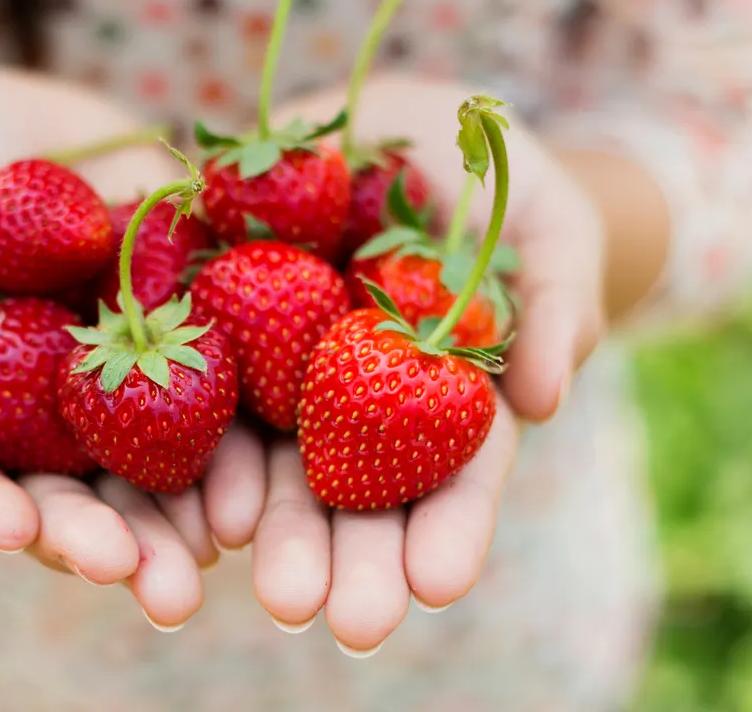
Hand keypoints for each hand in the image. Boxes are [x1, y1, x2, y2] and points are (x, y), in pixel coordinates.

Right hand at [0, 68, 267, 628]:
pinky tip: (257, 475)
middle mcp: (41, 429)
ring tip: (214, 550)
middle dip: (105, 544)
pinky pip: (211, 392)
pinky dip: (235, 439)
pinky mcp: (179, 339)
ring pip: (149, 472)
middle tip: (147, 582)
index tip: (11, 527)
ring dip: (182, 520)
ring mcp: (115, 390)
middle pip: (69, 503)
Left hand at [238, 75, 604, 653]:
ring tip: (276, 598)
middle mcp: (357, 396)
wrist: (393, 126)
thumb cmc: (493, 178)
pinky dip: (198, 448)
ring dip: (274, 532)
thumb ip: (554, 302)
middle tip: (349, 625)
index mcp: (443, 389)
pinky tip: (198, 507)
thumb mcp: (546, 225)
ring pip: (273, 460)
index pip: (455, 471)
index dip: (450, 528)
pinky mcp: (217, 319)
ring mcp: (282, 365)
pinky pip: (198, 386)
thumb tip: (546, 399)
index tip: (438, 585)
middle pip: (357, 490)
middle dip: (353, 560)